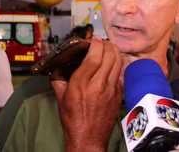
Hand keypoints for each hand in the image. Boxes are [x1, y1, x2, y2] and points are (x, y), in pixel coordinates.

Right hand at [51, 35, 122, 151]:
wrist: (87, 138)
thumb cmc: (73, 120)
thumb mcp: (61, 98)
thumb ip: (60, 80)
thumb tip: (59, 68)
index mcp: (81, 84)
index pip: (94, 57)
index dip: (97, 44)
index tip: (95, 39)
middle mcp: (98, 86)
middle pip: (109, 57)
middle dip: (108, 45)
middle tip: (104, 41)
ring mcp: (110, 90)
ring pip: (118, 64)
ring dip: (115, 52)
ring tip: (110, 48)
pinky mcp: (117, 96)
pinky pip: (119, 75)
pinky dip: (117, 65)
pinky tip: (113, 63)